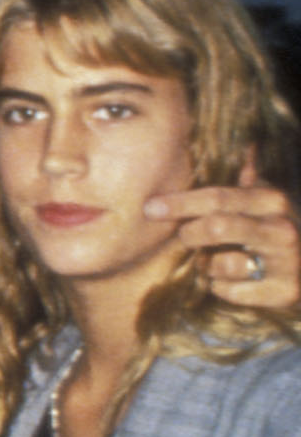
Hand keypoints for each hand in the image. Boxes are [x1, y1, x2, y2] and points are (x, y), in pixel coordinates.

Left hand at [150, 157, 299, 307]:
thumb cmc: (272, 232)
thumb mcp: (261, 202)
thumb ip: (247, 178)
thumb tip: (243, 143)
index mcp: (271, 201)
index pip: (220, 197)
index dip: (181, 202)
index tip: (150, 208)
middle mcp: (281, 228)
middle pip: (218, 227)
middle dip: (191, 235)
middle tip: (186, 238)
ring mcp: (286, 261)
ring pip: (220, 264)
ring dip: (208, 266)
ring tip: (219, 261)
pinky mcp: (283, 292)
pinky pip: (228, 291)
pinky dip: (222, 288)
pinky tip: (235, 282)